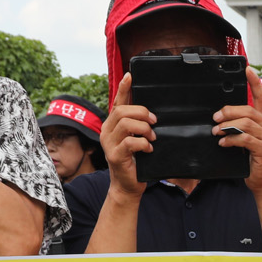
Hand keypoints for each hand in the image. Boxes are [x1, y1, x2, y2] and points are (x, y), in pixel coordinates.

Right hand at [101, 73, 154, 197]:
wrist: (128, 186)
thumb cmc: (136, 161)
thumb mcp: (137, 139)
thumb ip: (139, 125)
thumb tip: (153, 112)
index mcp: (112, 124)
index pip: (117, 102)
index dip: (123, 88)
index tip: (130, 75)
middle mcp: (107, 131)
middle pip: (122, 111)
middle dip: (141, 112)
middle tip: (154, 121)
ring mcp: (108, 143)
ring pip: (126, 124)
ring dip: (144, 128)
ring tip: (152, 137)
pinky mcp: (114, 156)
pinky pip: (130, 142)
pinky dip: (143, 143)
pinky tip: (149, 148)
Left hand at [218, 67, 261, 191]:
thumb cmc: (254, 160)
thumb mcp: (248, 139)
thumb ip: (241, 127)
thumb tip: (222, 118)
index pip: (261, 97)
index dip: (254, 82)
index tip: (247, 69)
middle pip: (247, 110)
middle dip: (228, 112)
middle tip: (215, 118)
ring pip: (245, 123)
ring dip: (226, 126)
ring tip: (216, 132)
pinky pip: (244, 139)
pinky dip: (230, 139)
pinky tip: (223, 142)